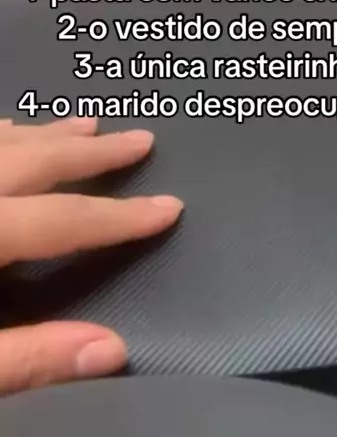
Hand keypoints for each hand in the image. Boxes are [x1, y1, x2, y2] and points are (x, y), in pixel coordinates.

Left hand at [0, 117, 182, 396]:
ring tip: (89, 125)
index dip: (122, 216)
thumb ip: (28, 357)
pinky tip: (15, 131)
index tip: (172, 206)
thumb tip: (112, 348)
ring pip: (8, 142)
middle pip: (41, 161)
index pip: (66, 219)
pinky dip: (7, 136)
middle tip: (142, 138)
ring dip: (51, 135)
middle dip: (96, 153)